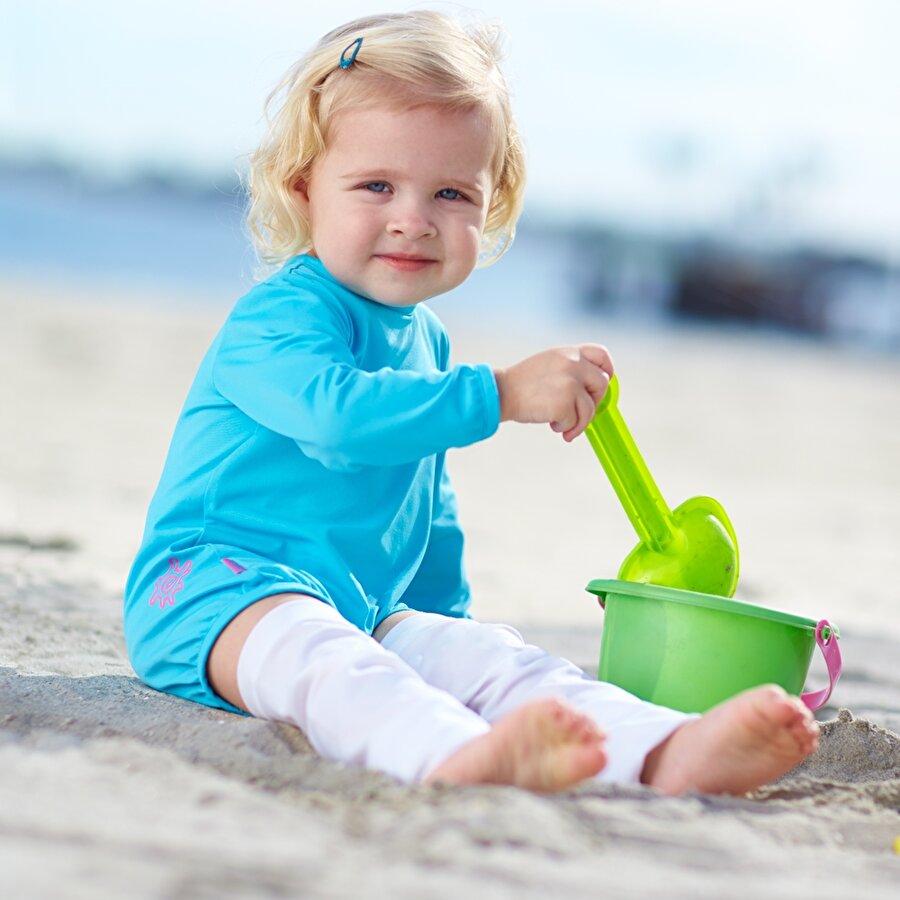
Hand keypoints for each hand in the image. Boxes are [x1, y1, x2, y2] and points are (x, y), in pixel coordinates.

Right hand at [493, 344, 613, 441]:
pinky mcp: (564, 403)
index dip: (607, 372)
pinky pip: (576, 422)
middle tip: (580, 413)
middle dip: (593, 402)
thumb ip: (571, 369)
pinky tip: (552, 424)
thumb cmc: (521, 383)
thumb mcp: (549, 364)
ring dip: (579, 422)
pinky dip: (566, 428)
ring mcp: (570, 383)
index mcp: (569, 352)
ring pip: (590, 408)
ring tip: (562, 425)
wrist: (501, 393)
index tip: (599, 388)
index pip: (602, 355)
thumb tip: (592, 388)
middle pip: (602, 384)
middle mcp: (572, 364)